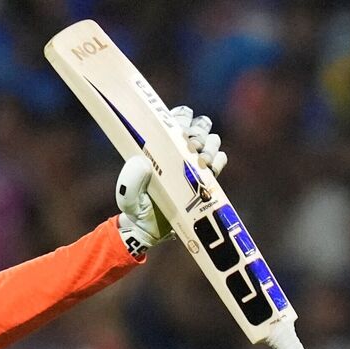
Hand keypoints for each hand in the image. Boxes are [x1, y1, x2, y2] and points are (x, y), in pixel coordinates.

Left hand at [116, 106, 227, 257]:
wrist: (151, 230)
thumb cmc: (137, 209)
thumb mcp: (128, 196)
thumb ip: (131, 181)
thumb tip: (142, 163)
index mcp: (161, 146)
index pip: (176, 119)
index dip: (182, 116)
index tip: (180, 126)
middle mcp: (180, 151)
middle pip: (199, 127)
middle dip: (198, 130)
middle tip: (191, 144)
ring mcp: (194, 165)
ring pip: (212, 141)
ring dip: (210, 146)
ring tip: (201, 160)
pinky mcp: (206, 179)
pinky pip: (220, 161)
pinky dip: (218, 161)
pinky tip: (209, 169)